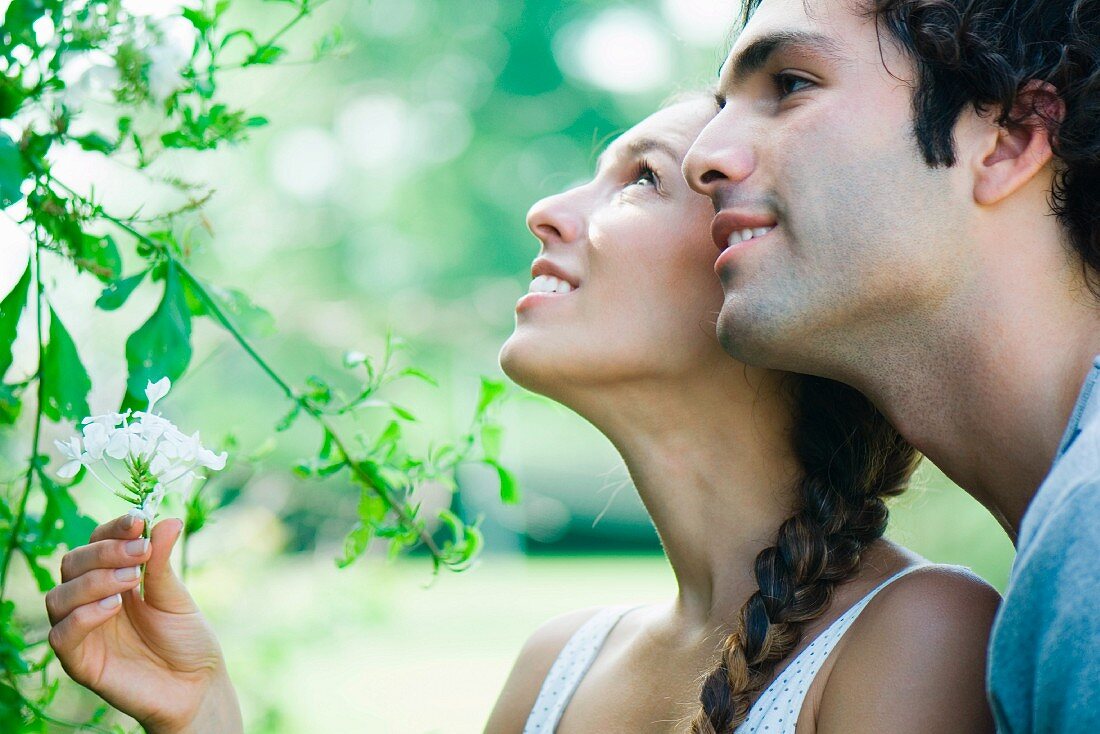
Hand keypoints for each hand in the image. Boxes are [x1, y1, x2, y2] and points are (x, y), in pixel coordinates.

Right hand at [46, 514, 242, 733]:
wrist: (197, 687)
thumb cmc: (187, 641)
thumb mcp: (176, 597)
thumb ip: (162, 563)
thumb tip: (167, 519)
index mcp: (115, 579)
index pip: (96, 543)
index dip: (112, 529)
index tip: (137, 521)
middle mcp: (92, 601)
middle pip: (72, 564)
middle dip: (104, 552)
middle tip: (140, 553)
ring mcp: (84, 631)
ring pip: (59, 597)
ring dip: (92, 581)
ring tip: (129, 579)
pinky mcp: (80, 662)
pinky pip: (61, 636)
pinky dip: (82, 617)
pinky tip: (112, 608)